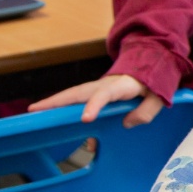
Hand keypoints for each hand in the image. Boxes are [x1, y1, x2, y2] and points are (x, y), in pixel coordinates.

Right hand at [29, 75, 164, 126]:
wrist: (148, 67)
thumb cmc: (152, 84)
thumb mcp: (157, 98)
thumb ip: (146, 112)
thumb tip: (127, 123)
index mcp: (120, 86)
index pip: (104, 95)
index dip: (94, 106)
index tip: (85, 119)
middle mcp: (103, 85)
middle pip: (78, 92)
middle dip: (56, 101)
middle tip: (36, 110)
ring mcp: (96, 88)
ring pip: (72, 95)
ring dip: (53, 102)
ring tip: (35, 111)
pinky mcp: (93, 92)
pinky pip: (76, 100)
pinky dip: (63, 107)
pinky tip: (52, 117)